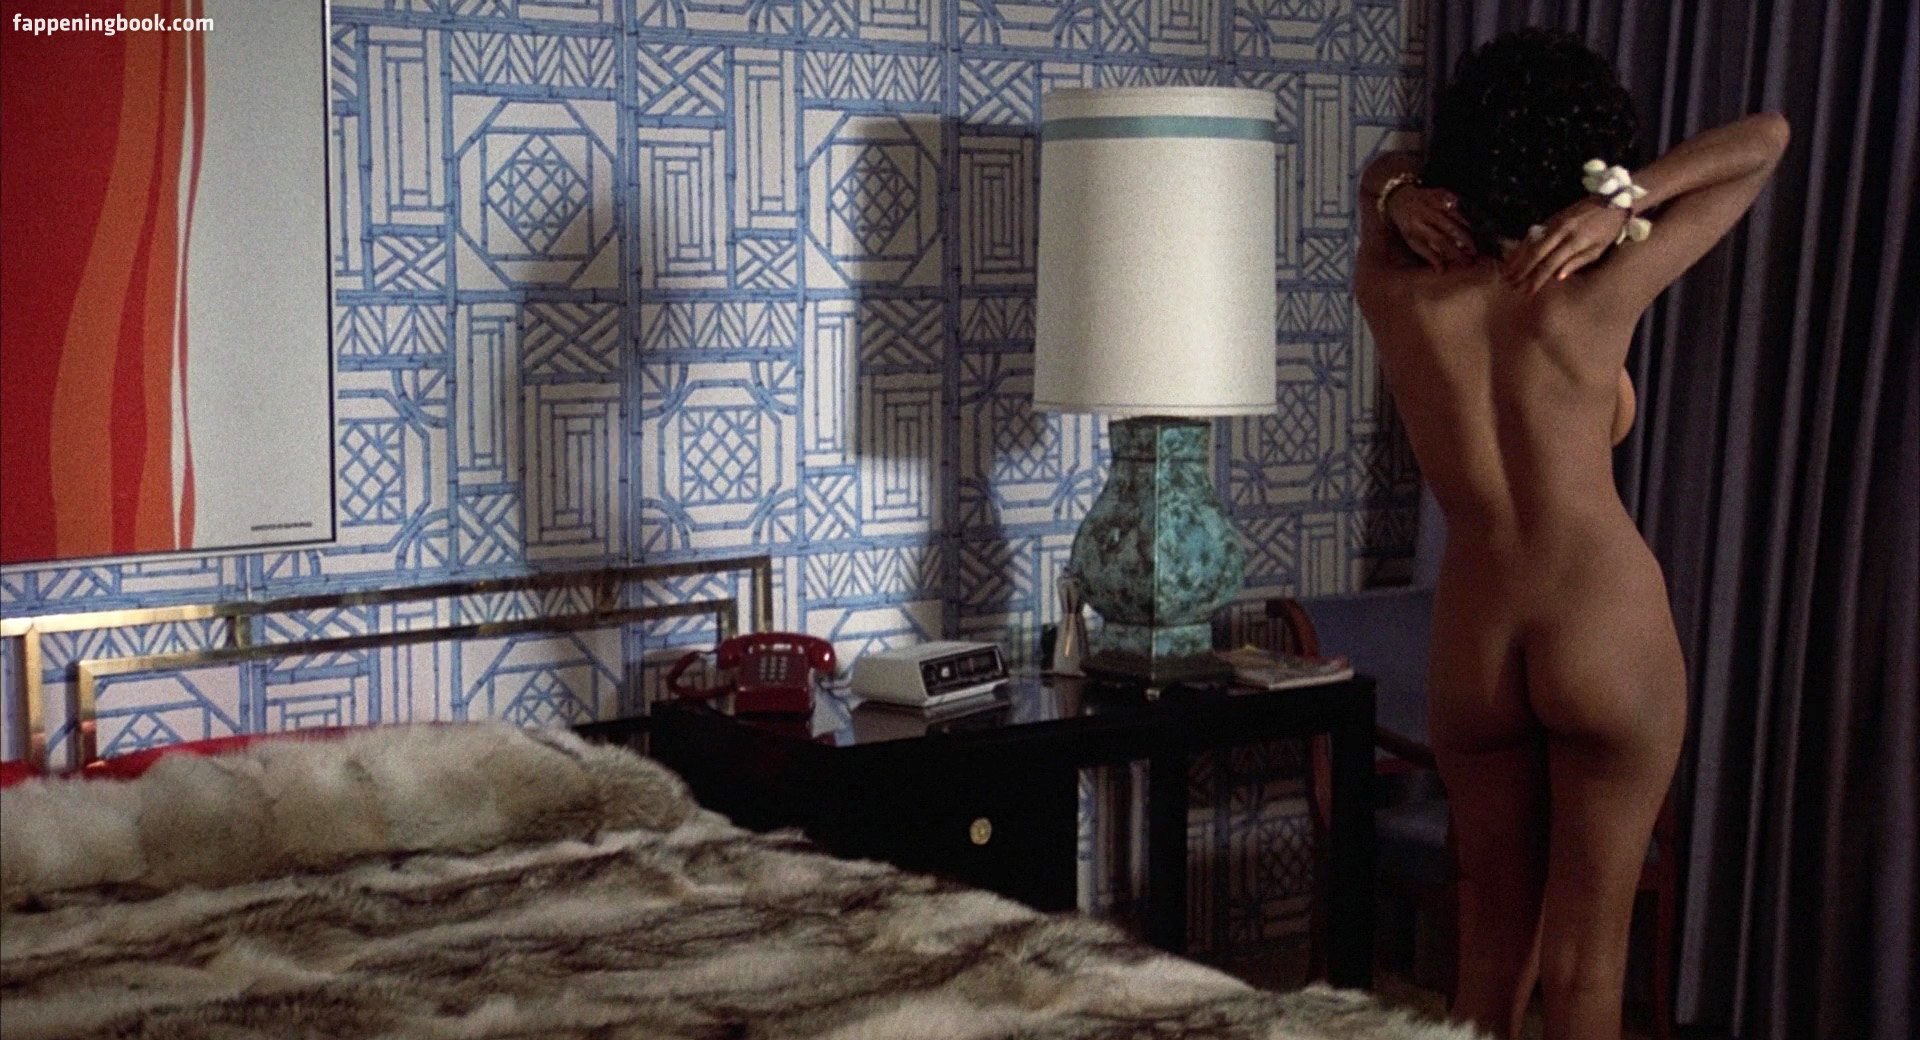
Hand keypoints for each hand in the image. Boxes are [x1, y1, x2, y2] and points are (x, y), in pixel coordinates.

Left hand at [1385, 186, 1476, 270]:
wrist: (1400, 199)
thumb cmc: (1409, 225)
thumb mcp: (1413, 241)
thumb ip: (1428, 255)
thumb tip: (1441, 271)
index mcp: (1416, 227)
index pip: (1440, 241)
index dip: (1454, 251)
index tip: (1465, 261)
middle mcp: (1425, 213)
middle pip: (1451, 227)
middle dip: (1466, 241)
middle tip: (1475, 252)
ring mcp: (1433, 201)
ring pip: (1456, 215)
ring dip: (1468, 228)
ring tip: (1476, 241)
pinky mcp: (1440, 192)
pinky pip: (1456, 201)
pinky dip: (1464, 212)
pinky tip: (1471, 224)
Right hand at [1502, 196, 1628, 292]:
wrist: (1610, 200)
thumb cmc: (1608, 229)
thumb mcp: (1599, 249)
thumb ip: (1578, 262)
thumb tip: (1557, 277)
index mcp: (1575, 241)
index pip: (1550, 264)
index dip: (1537, 280)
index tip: (1527, 293)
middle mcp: (1560, 231)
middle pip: (1536, 254)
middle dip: (1521, 271)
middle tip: (1509, 285)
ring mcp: (1553, 223)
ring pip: (1530, 243)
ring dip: (1516, 260)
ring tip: (1505, 274)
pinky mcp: (1550, 218)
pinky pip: (1531, 235)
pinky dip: (1520, 247)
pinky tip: (1512, 256)